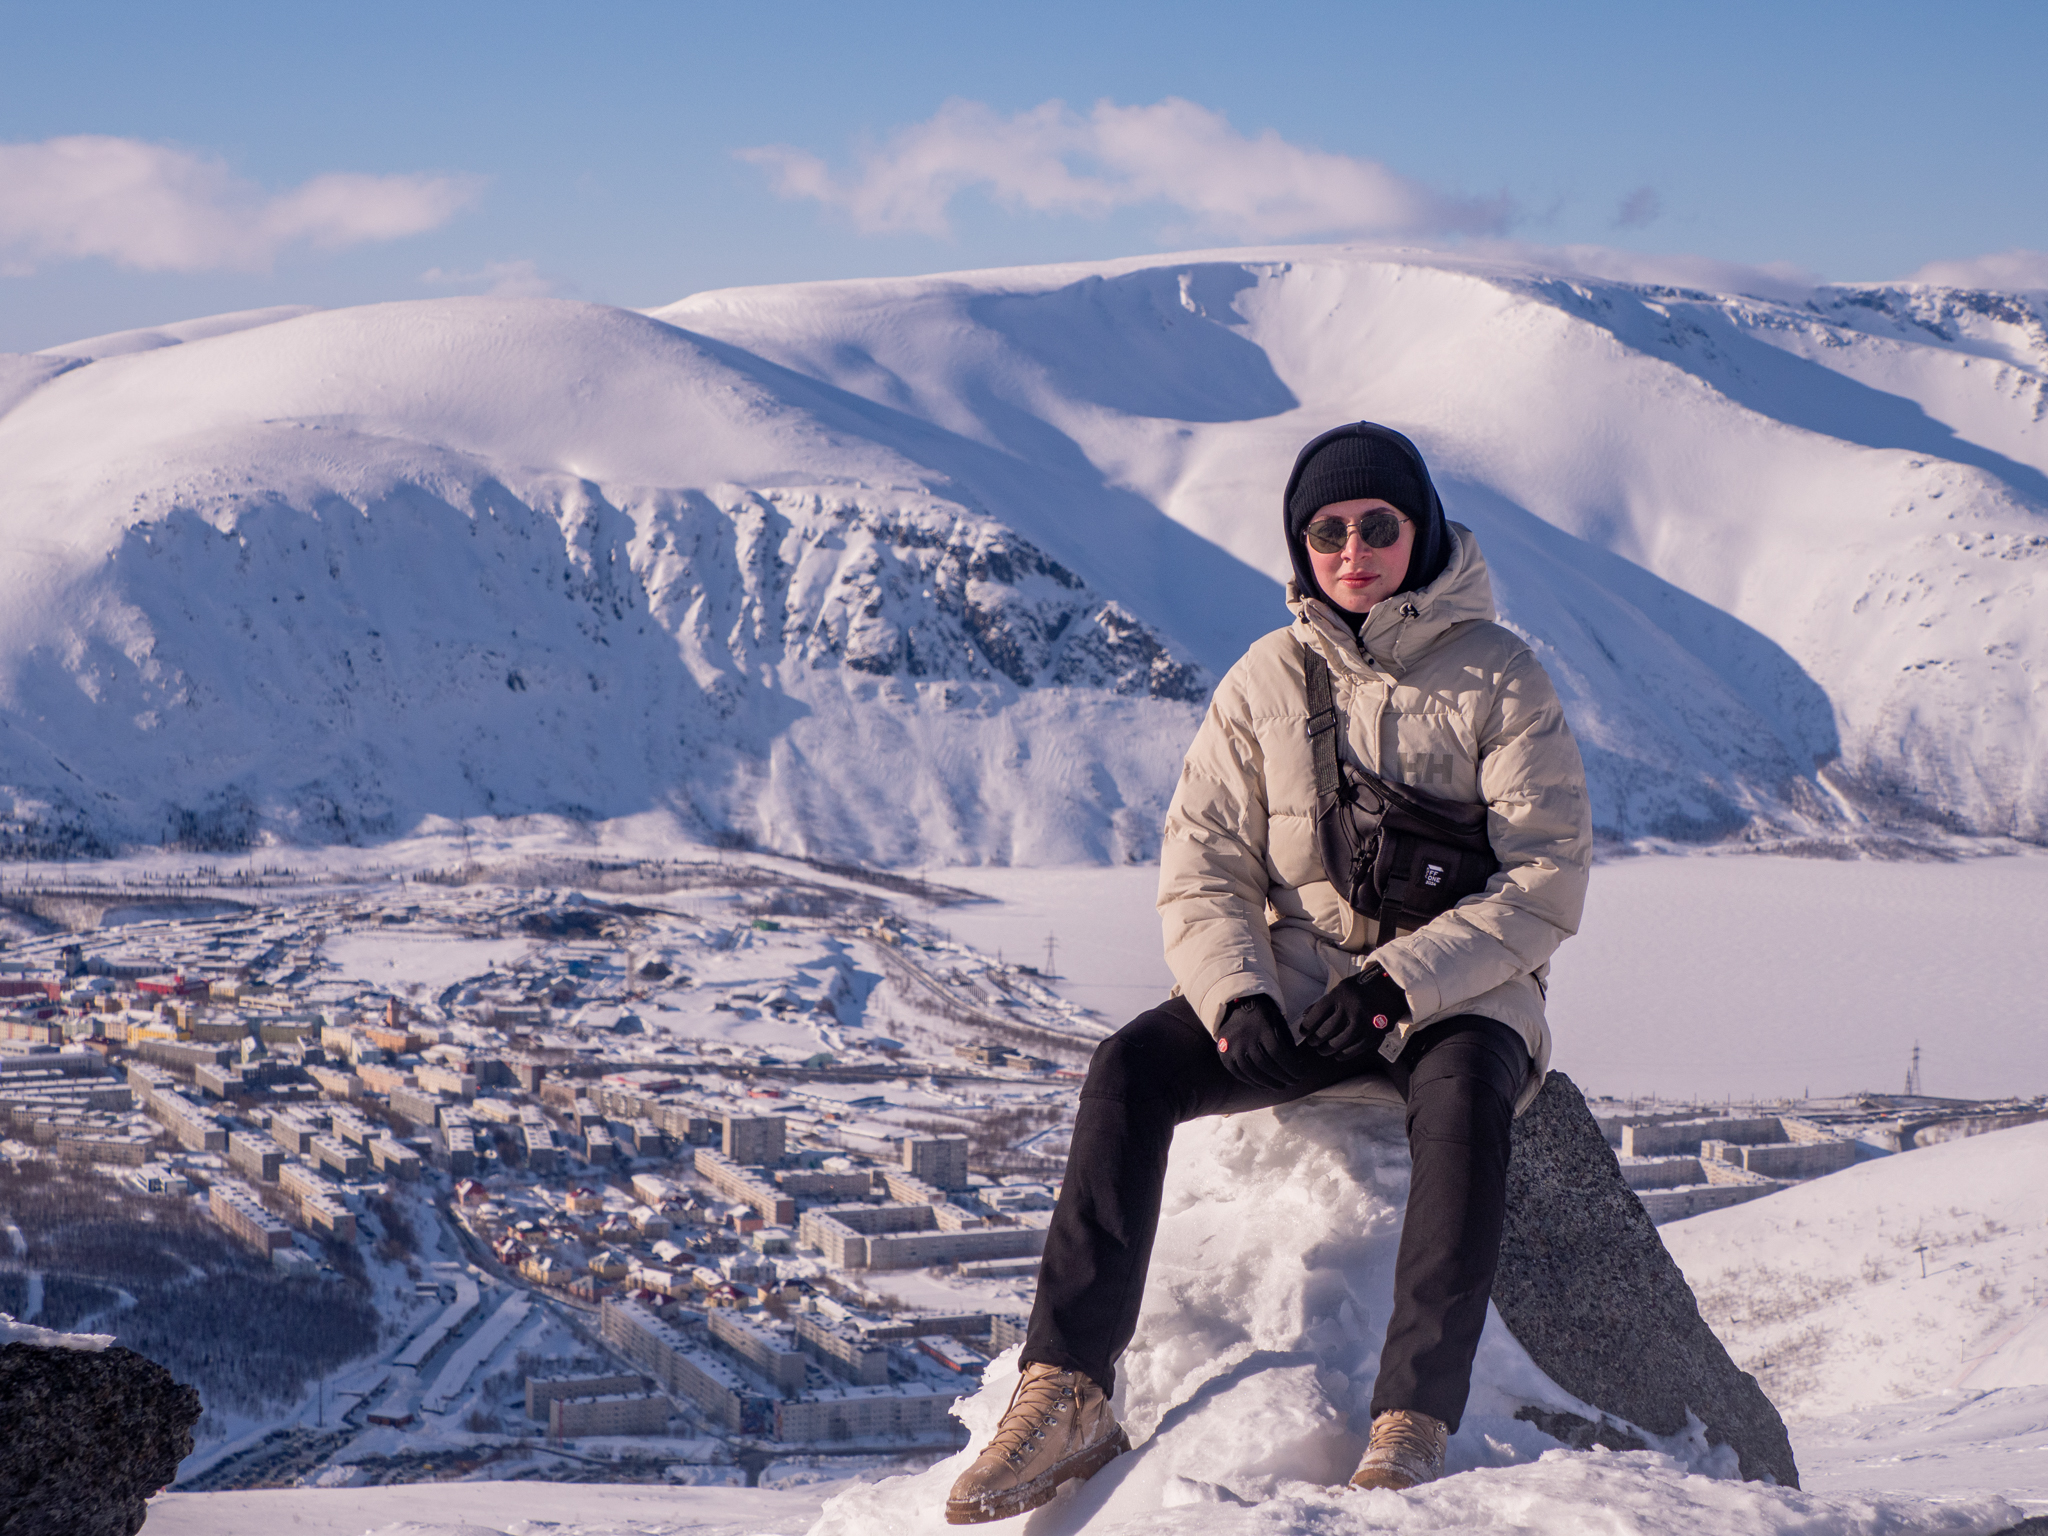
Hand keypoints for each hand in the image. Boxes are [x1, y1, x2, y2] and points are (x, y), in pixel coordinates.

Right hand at [1215, 994, 1306, 1092]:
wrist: (1235, 1006)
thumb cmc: (1262, 1016)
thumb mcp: (1278, 1022)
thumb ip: (1287, 1042)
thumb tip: (1298, 1064)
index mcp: (1261, 1027)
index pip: (1277, 1052)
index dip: (1290, 1067)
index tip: (1300, 1075)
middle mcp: (1244, 1037)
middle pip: (1265, 1064)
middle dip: (1282, 1077)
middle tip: (1293, 1083)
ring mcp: (1231, 1046)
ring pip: (1251, 1071)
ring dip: (1268, 1083)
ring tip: (1280, 1086)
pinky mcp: (1223, 1054)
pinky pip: (1238, 1073)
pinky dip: (1253, 1081)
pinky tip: (1264, 1085)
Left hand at [1296, 964, 1410, 1062]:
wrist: (1392, 988)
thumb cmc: (1362, 989)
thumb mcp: (1342, 989)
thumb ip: (1325, 1002)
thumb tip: (1305, 1016)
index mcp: (1341, 994)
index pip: (1317, 1013)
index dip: (1307, 1026)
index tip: (1303, 1032)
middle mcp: (1352, 1007)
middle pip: (1327, 1030)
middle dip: (1316, 1039)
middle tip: (1312, 1042)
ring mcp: (1364, 1021)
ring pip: (1340, 1042)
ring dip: (1327, 1049)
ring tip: (1322, 1050)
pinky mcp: (1375, 1033)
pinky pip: (1355, 1049)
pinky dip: (1344, 1054)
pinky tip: (1338, 1054)